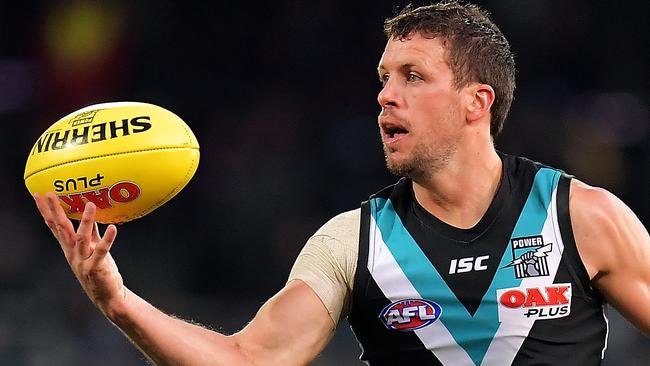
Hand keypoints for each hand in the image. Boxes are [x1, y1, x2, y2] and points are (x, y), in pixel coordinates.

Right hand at [34, 192, 124, 314]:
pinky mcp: (96, 268)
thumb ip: (91, 231)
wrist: (108, 295)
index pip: (54, 226)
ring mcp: (82, 261)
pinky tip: (113, 228)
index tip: (40, 195)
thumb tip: (89, 211)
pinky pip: (101, 251)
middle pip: (61, 229)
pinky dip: (107, 239)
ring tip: (90, 204)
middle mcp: (72, 253)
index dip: (46, 210)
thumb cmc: (100, 269)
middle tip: (50, 194)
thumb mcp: (92, 247)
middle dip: (55, 211)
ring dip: (85, 221)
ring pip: (81, 238)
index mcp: (69, 247)